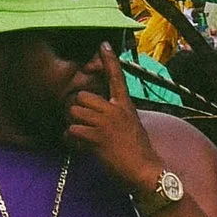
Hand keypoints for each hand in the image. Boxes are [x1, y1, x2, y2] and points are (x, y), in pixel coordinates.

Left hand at [68, 44, 165, 195]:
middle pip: (82, 97)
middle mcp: (115, 110)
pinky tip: (79, 148)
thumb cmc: (139, 151)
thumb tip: (101, 112)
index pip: (116, 77)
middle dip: (77, 110)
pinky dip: (71, 141)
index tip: (103, 44)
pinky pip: (72, 131)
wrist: (146, 171)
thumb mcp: (133, 124)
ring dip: (73, 125)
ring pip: (74, 113)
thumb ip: (118, 114)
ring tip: (80, 137)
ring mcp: (106, 123)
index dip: (109, 60)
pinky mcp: (97, 139)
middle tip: (81, 124)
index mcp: (125, 105)